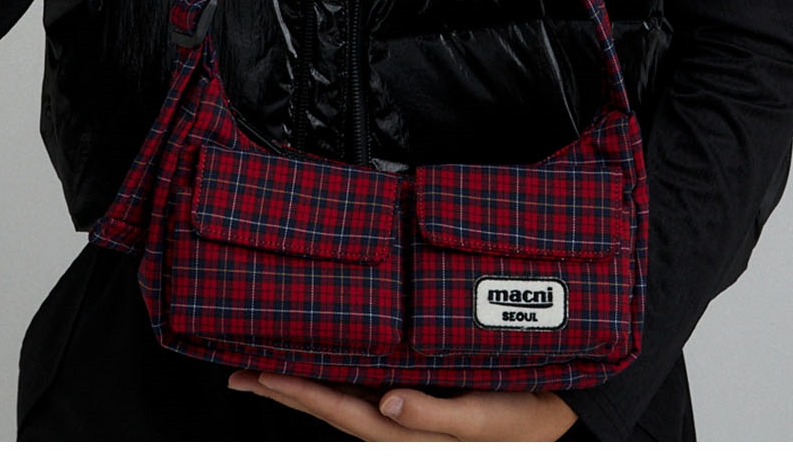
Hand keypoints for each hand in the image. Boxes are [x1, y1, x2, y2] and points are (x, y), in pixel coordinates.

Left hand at [239, 391, 575, 439]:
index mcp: (407, 431)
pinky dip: (335, 373)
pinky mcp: (418, 390)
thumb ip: (433, 415)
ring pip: (342, 394)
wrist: (554, 408)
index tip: (262, 374)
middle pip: (329, 405)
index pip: (342, 411)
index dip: (300, 392)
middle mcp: (398, 420)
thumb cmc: (519, 416)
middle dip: (284, 389)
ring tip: (263, 367)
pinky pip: (365, 383)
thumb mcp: (482, 420)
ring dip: (302, 382)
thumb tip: (386, 401)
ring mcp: (405, 406)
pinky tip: (320, 360)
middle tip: (238, 372)